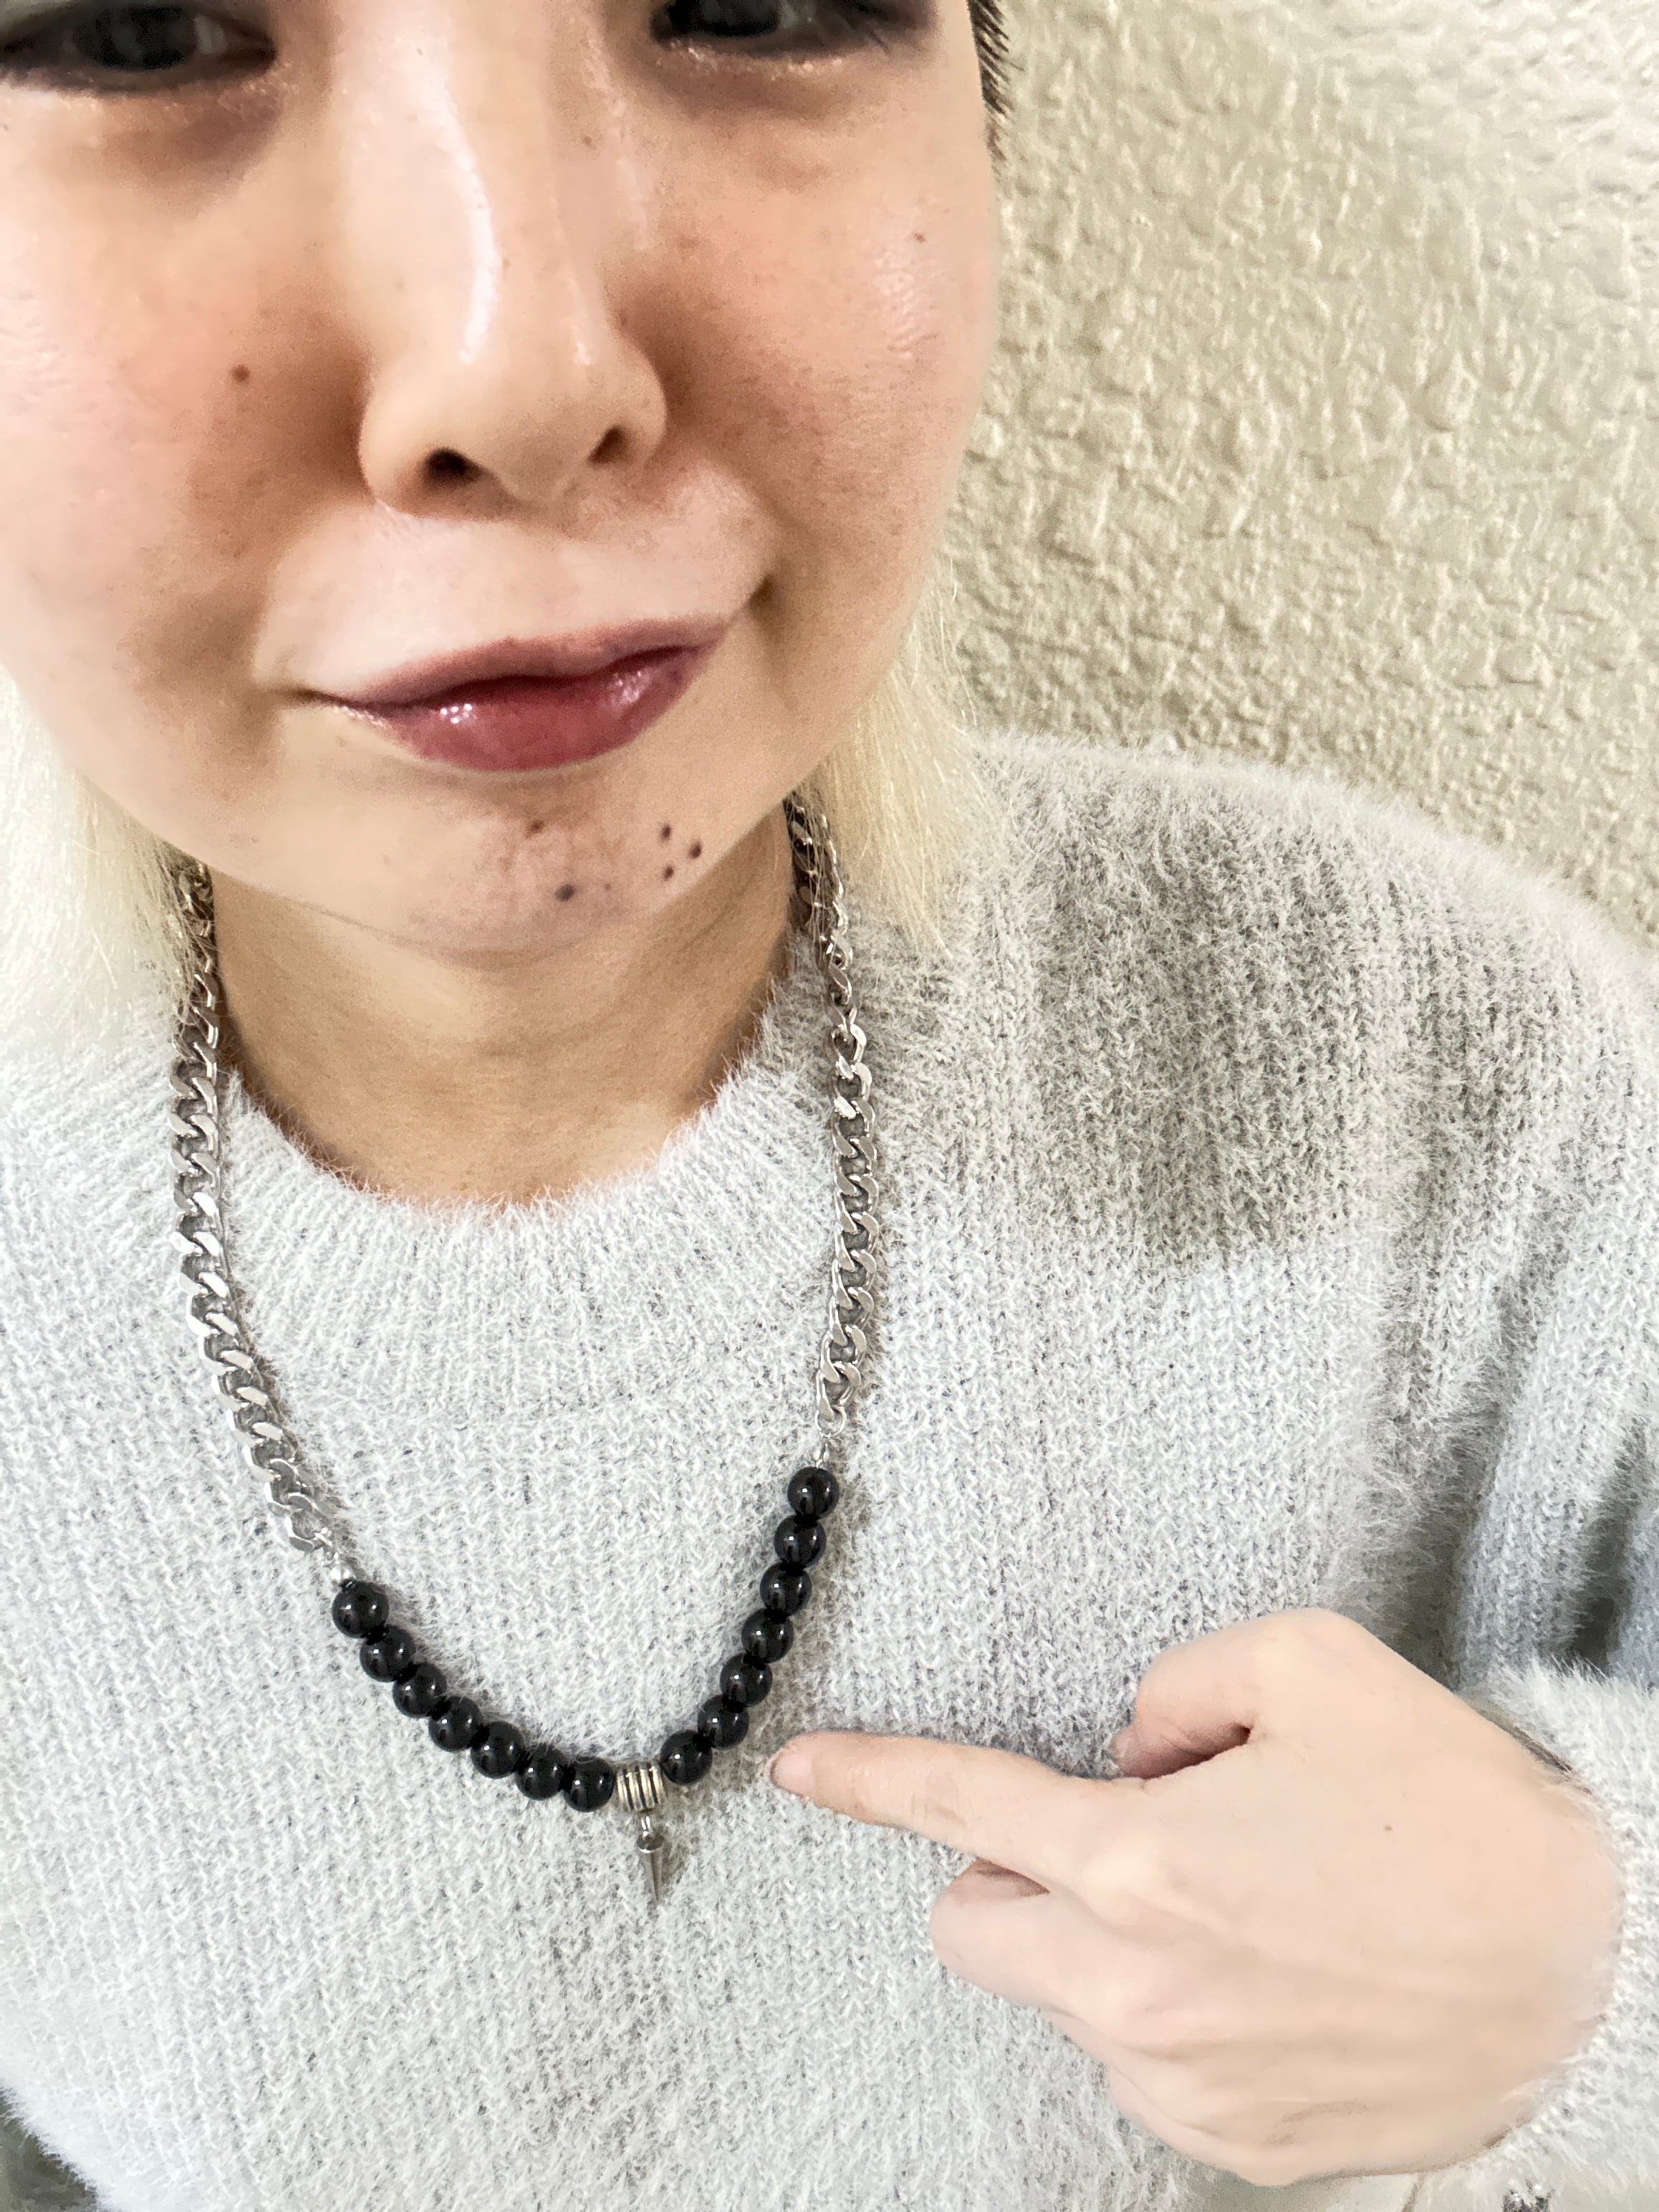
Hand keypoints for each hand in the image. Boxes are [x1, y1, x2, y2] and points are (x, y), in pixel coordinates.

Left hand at [766, 1608, 1621, 2186]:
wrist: (1597, 1979)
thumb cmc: (1460, 1820)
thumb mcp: (1315, 1667)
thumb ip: (1177, 1680)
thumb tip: (1123, 1744)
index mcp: (1144, 1861)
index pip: (961, 1805)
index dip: (868, 1779)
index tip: (802, 1768)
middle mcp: (1140, 1988)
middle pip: (977, 1925)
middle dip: (1016, 1872)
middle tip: (1125, 1837)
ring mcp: (1183, 2083)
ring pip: (1065, 1998)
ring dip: (1108, 1945)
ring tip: (1246, 1909)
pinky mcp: (1235, 2144)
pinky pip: (1145, 2065)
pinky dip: (1173, 2013)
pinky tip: (1273, 1977)